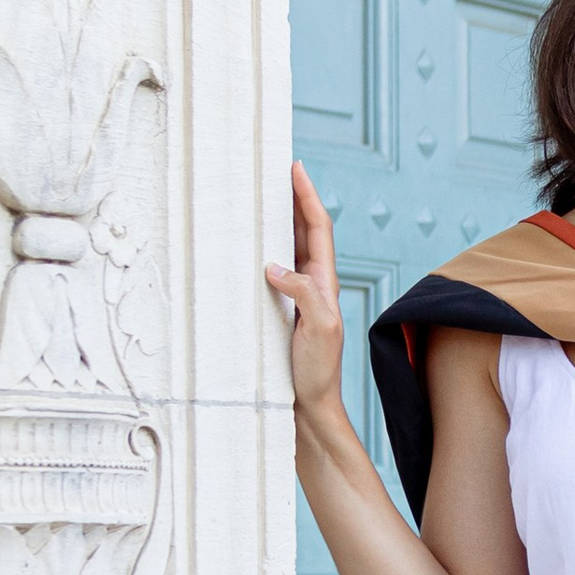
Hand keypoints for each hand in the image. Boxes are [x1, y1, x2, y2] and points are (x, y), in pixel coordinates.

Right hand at [265, 160, 350, 420]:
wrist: (310, 406)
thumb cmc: (317, 372)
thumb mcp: (318, 329)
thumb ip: (303, 294)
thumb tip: (274, 266)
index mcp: (325, 283)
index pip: (318, 228)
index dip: (307, 196)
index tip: (295, 167)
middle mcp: (314, 285)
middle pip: (304, 230)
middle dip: (293, 198)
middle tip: (275, 170)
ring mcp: (297, 297)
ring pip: (288, 248)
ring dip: (279, 221)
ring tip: (262, 196)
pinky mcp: (282, 311)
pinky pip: (274, 270)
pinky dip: (263, 250)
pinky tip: (249, 247)